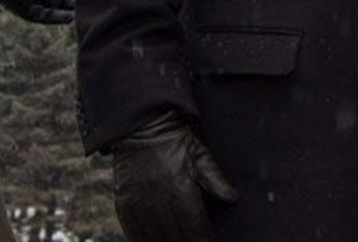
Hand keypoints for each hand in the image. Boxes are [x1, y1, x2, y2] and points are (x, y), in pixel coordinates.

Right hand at [111, 112, 238, 241]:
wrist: (142, 126)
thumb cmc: (175, 140)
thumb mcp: (200, 155)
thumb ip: (216, 179)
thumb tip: (233, 197)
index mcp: (181, 187)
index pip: (195, 223)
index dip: (202, 238)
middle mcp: (159, 197)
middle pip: (174, 233)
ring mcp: (139, 200)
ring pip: (153, 234)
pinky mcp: (124, 199)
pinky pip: (132, 227)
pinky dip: (140, 238)